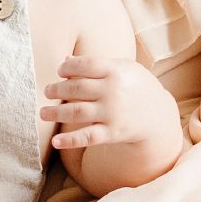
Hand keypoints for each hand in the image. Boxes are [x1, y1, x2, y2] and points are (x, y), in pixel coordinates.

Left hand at [41, 56, 178, 149]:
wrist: (158, 116)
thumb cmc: (136, 86)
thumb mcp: (123, 69)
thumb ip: (96, 64)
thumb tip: (64, 60)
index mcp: (116, 71)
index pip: (86, 64)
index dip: (68, 67)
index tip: (60, 71)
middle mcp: (113, 91)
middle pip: (77, 88)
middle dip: (57, 89)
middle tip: (47, 91)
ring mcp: (113, 113)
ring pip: (77, 112)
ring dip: (55, 113)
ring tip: (43, 113)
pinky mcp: (112, 133)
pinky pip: (88, 137)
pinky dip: (70, 141)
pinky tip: (55, 141)